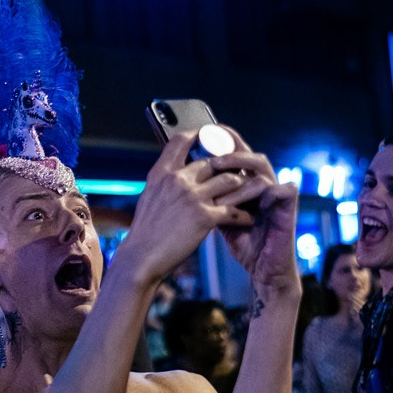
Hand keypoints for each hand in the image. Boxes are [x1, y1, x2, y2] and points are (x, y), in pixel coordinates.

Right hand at [117, 129, 251, 284]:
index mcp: (161, 173)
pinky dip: (243, 215)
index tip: (211, 134)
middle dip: (229, 168)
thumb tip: (179, 173)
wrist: (141, 258)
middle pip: (213, 162)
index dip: (199, 134)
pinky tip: (247, 219)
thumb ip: (166, 182)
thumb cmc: (145, 232)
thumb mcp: (150, 198)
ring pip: (230, 180)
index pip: (181, 140)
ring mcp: (192, 197)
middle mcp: (177, 180)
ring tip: (251, 195)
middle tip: (241, 175)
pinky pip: (234, 210)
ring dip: (243, 188)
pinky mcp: (204, 217)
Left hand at [207, 125, 299, 295]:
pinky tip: (240, 196)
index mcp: (246, 183)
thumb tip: (179, 183)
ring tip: (218, 175)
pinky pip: (279, 189)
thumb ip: (207, 197)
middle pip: (249, 153)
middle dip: (229, 149)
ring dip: (239, 169)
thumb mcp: (219, 215)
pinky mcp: (288, 207)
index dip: (222, 142)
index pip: (236, 154)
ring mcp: (276, 193)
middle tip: (209, 154)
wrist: (265, 268)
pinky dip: (260, 191)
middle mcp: (263, 183)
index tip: (201, 135)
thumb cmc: (244, 242)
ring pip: (261, 167)